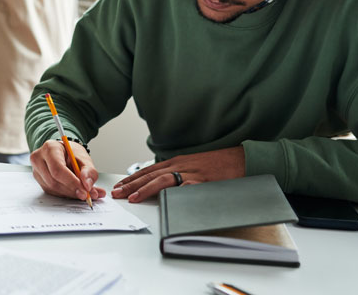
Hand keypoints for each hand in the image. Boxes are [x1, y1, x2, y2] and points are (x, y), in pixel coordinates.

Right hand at [30, 140, 103, 201]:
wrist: (64, 153)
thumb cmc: (72, 154)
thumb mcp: (85, 158)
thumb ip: (89, 171)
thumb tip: (87, 184)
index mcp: (50, 148)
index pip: (58, 169)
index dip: (71, 182)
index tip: (84, 190)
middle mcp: (39, 159)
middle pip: (53, 181)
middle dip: (71, 190)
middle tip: (85, 194)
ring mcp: (37, 170)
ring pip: (53, 189)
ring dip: (69, 193)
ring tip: (83, 192)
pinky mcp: (39, 180)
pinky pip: (52, 192)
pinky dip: (65, 194)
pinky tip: (74, 190)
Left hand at [111, 146, 245, 202]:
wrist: (241, 158)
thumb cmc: (219, 164)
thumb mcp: (195, 166)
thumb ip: (180, 173)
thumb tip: (165, 185)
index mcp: (177, 162)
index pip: (149, 170)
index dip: (133, 178)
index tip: (120, 185)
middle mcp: (180, 165)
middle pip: (150, 175)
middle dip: (131, 184)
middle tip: (116, 193)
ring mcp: (191, 173)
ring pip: (162, 180)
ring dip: (145, 189)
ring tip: (132, 197)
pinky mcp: (202, 181)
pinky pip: (184, 188)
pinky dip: (171, 192)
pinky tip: (162, 198)